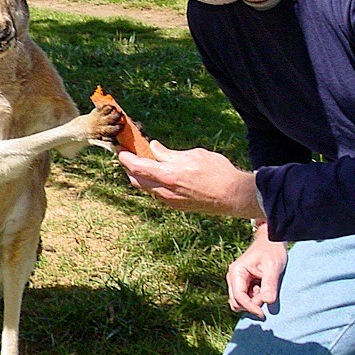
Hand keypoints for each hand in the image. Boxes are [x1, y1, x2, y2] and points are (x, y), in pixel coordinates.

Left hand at [117, 140, 261, 217]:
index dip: (126, 158)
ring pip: (146, 188)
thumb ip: (169, 154)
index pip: (137, 167)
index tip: (121, 150)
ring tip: (143, 163)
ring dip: (140, 177)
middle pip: (136, 180)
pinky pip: (156, 194)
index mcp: (168, 176)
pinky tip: (158, 175)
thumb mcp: (193, 155)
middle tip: (130, 155)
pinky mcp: (177, 206)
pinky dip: (151, 184)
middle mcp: (165, 192)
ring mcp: (170, 201)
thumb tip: (154, 148)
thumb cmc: (216, 171)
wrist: (233, 195)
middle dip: (130, 168)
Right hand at [226, 223, 286, 317]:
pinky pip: (246, 299)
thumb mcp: (273, 266)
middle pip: (237, 303)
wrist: (271, 242)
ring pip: (241, 303)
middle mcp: (233, 278)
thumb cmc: (271, 251)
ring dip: (254, 302)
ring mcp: (237, 282)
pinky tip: (264, 288)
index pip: (239, 297)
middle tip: (267, 296)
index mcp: (236, 271)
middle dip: (252, 305)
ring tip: (266, 289)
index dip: (250, 308)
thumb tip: (267, 302)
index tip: (264, 315)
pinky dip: (255, 299)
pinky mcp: (243, 285)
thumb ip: (269, 284)